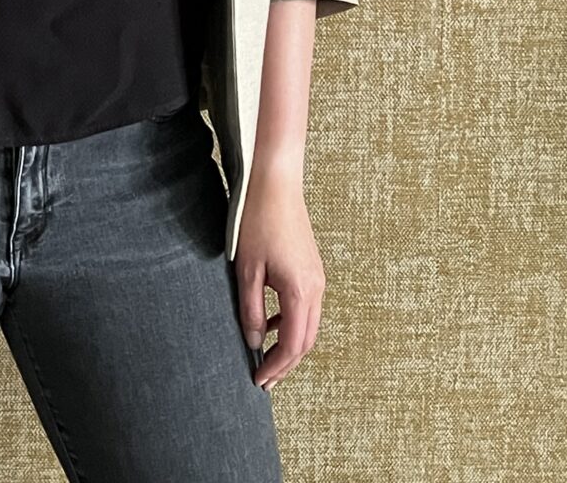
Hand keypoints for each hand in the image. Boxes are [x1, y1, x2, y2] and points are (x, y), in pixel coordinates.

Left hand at [234, 161, 325, 392]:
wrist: (277, 185)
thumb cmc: (259, 222)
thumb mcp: (248, 270)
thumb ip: (252, 310)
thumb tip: (254, 342)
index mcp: (301, 292)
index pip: (292, 345)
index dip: (275, 367)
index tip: (258, 381)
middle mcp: (317, 289)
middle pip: (306, 341)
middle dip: (286, 364)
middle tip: (264, 380)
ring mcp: (318, 278)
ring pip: (309, 326)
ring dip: (289, 345)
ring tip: (266, 357)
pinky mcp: (312, 269)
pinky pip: (306, 307)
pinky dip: (291, 324)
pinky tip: (270, 322)